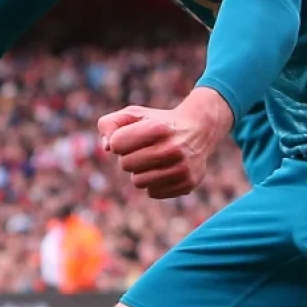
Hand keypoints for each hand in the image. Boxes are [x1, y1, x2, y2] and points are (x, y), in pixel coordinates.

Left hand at [98, 88, 233, 198]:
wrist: (199, 128)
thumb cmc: (159, 122)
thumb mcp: (134, 114)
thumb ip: (110, 124)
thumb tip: (106, 148)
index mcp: (157, 128)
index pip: (116, 144)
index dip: (119, 140)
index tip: (130, 136)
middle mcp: (172, 148)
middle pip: (125, 164)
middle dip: (129, 157)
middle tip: (144, 149)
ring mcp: (182, 168)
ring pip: (138, 182)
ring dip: (140, 172)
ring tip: (154, 160)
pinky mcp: (187, 183)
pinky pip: (153, 192)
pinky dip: (154, 183)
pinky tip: (165, 170)